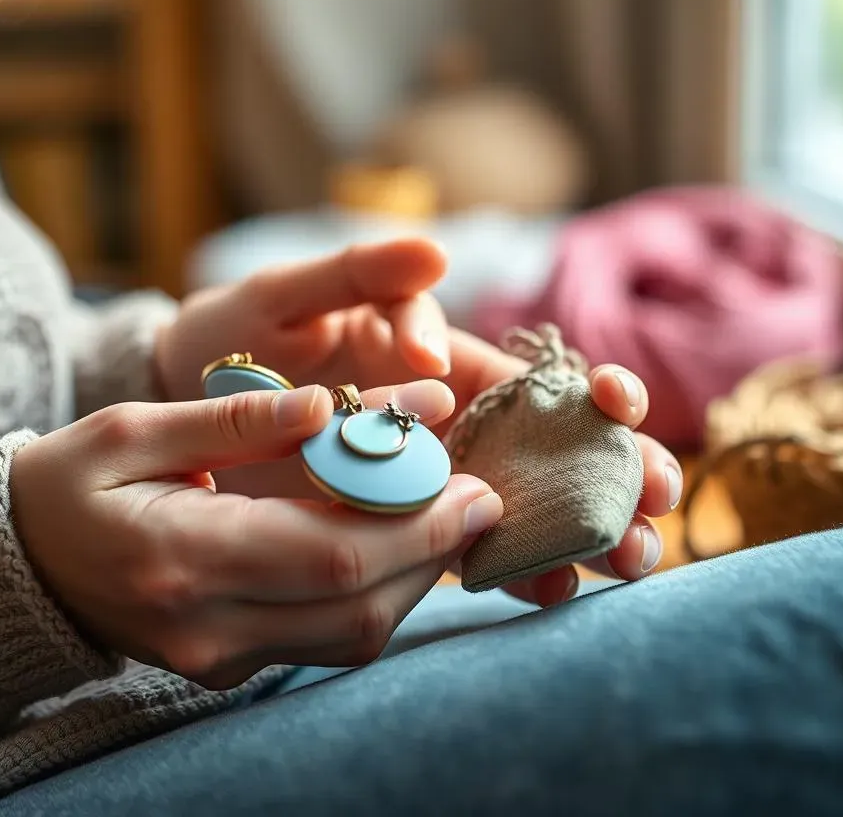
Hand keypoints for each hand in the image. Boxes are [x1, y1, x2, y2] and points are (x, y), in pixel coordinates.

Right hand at [10, 379, 502, 689]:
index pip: (329, 555)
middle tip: (483, 496)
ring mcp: (220, 658)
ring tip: (449, 513)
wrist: (20, 564)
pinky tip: (395, 543)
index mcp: (180, 556)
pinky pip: (328, 641)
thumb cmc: (69, 483)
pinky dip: (377, 593)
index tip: (474, 483)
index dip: (413, 524)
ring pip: (353, 636)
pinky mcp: (231, 666)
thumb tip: (325, 405)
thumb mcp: (132, 429)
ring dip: (415, 575)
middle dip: (433, 550)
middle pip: (357, 606)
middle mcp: (207, 628)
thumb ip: (233, 420)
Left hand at [152, 236, 680, 597]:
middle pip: (544, 447)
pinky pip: (454, 543)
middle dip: (606, 471)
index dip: (584, 388)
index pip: (527, 375)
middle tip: (658, 505)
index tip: (623, 406)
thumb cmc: (239, 331)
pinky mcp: (391, 520)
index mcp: (433, 358)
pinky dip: (503, 563)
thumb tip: (435, 257)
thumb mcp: (289, 291)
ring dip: (574, 528)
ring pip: (515, 501)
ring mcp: (420, 476)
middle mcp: (442, 420)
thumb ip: (360, 275)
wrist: (184, 397)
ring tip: (627, 558)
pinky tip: (544, 586)